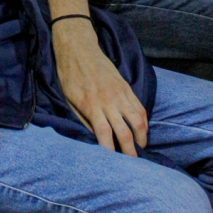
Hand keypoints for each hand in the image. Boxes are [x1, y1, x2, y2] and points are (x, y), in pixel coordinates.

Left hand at [53, 20, 147, 156]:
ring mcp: (120, 93)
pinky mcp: (126, 87)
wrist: (79, 49)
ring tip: (140, 148)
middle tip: (132, 163)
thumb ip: (83, 119)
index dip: (110, 151)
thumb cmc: (70, 75)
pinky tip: (142, 130)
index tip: (112, 164)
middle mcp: (108, 101)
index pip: (104, 133)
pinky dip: (144, 121)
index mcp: (91, 105)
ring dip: (142, 137)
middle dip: (130, 150)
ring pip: (138, 120)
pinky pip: (140, 107)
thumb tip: (96, 137)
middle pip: (124, 131)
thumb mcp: (69, 100)